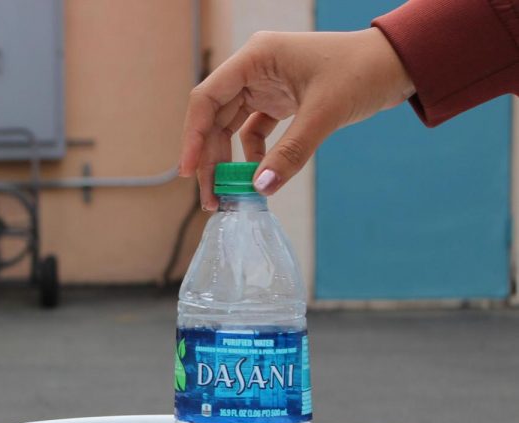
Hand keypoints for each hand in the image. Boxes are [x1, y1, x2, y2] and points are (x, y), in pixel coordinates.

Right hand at [179, 28, 413, 208]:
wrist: (400, 63)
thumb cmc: (364, 72)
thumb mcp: (326, 113)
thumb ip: (291, 152)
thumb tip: (260, 189)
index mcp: (256, 57)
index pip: (207, 99)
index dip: (193, 137)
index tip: (189, 173)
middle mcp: (254, 69)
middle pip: (214, 119)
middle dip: (210, 159)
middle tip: (211, 198)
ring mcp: (265, 85)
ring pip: (230, 128)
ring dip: (227, 162)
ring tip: (227, 196)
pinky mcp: (279, 101)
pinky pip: (253, 133)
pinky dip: (253, 157)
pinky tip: (259, 176)